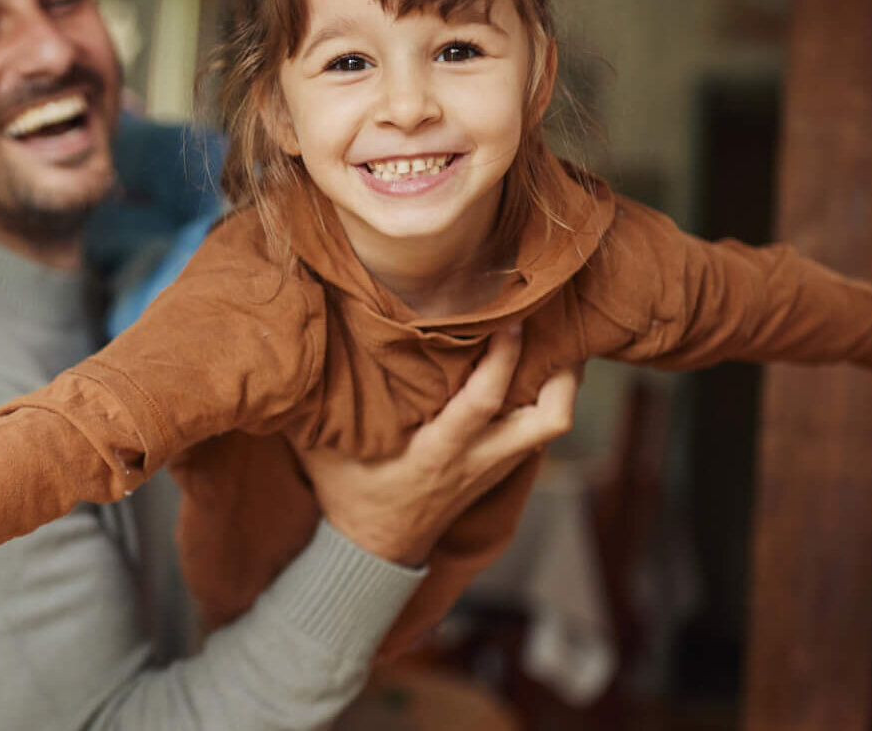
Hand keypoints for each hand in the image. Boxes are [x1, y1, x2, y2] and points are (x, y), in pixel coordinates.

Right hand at [299, 325, 576, 566]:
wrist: (375, 551)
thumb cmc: (350, 494)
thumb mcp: (326, 450)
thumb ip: (320, 403)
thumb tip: (309, 344)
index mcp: (437, 453)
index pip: (483, 403)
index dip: (502, 361)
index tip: (509, 320)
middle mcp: (477, 459)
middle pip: (549, 419)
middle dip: (562, 371)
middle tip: (553, 325)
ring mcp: (492, 465)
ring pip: (552, 425)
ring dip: (560, 382)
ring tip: (552, 338)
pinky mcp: (496, 466)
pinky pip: (536, 428)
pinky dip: (540, 395)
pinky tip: (530, 365)